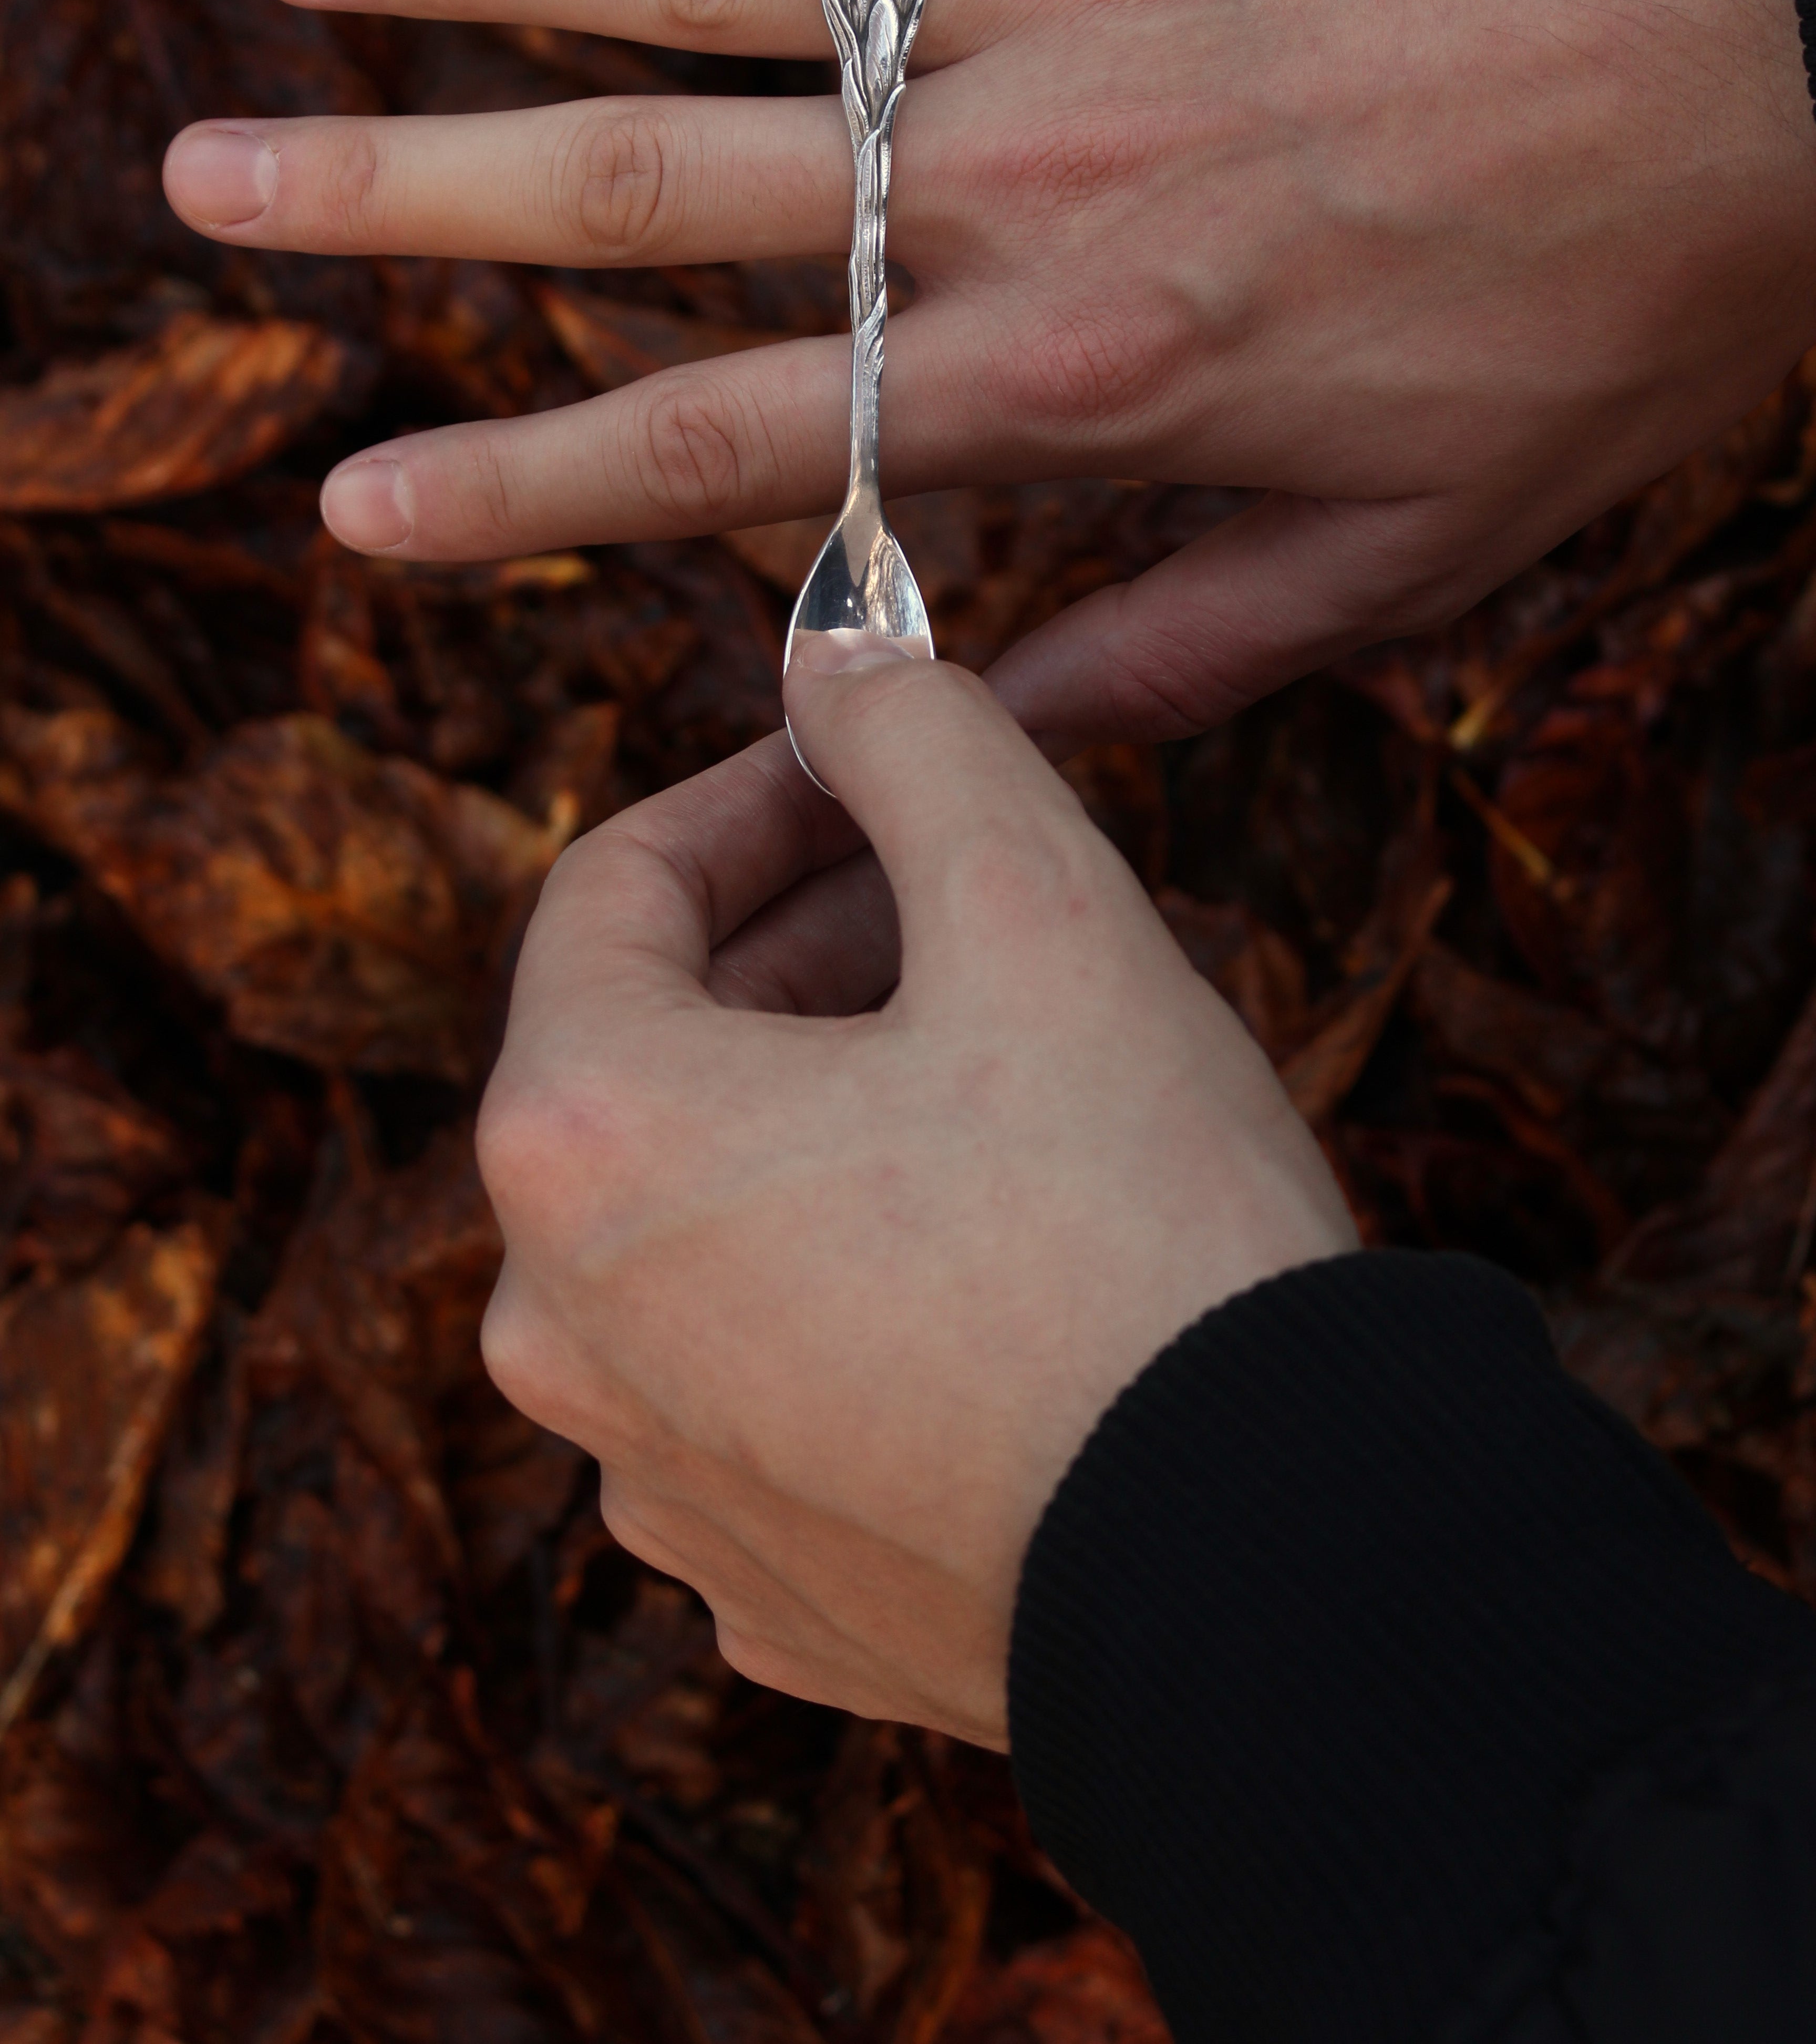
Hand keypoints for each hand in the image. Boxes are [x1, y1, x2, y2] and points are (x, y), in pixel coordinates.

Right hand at [163, 0, 1815, 744]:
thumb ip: (1178, 647)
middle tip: (209, 183)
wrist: (1798, 52)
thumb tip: (977, 720)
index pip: (736, 444)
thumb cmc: (1609, 316)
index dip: (524, 483)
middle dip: (412, 196)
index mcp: (1083, 369)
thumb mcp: (1416, 554)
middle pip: (661, 189)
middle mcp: (1029, 173)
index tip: (349, 505)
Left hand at [474, 638, 1353, 1742]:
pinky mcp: (754, 1582)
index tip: (867, 763)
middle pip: (650, 1060)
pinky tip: (988, 1262)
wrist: (1269, 1568)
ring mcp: (650, 1478)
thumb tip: (836, 664)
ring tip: (987, 1073)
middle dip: (799, 953)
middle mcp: (559, 1328)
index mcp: (584, 1139)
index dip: (755, 796)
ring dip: (820, 1120)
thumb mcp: (1040, 906)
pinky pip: (762, 1377)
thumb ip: (913, 742)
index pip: (617, 889)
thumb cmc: (1139, 1222)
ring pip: (704, 1223)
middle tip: (955, 901)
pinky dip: (840, 1287)